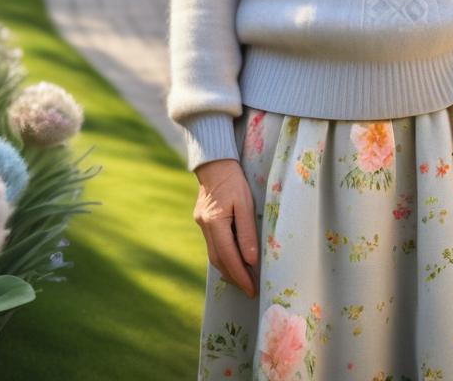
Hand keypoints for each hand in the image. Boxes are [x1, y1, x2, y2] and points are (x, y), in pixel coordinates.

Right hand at [193, 158, 258, 298]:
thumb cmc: (234, 180)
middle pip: (218, 260)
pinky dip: (224, 256)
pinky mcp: (202, 221)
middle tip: (249, 289)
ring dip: (228, 269)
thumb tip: (250, 260)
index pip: (227, 256)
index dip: (239, 275)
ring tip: (244, 280)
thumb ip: (247, 232)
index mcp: (214, 221)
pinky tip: (234, 261)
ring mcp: (201, 224)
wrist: (215, 163)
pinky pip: (213, 245)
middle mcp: (204, 226)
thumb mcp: (246, 203)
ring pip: (213, 255)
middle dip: (234, 277)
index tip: (251, 289)